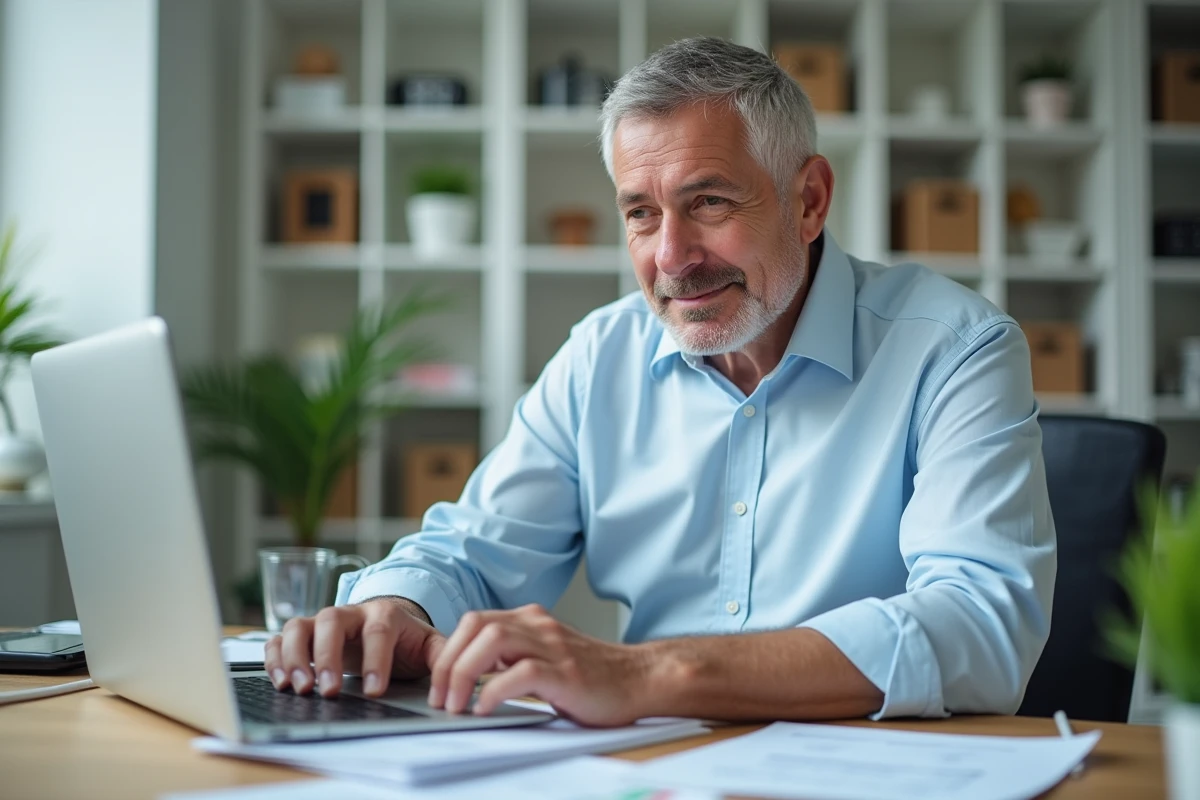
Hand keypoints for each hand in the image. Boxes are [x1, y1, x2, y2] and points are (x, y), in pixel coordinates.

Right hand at [264, 597, 445, 697]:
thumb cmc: (407, 639)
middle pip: (331, 622)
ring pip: (299, 626)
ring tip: (299, 689)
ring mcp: (322, 621)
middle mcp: (349, 613)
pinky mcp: (303, 634)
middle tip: (327, 691)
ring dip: (294, 657)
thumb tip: (455, 673)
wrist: (387, 622)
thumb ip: (442, 655)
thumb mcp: (429, 645)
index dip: (375, 660)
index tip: (375, 691)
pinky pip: (279, 638)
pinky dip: (274, 657)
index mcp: (385, 615)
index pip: (378, 632)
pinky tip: (280, 682)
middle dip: (327, 656)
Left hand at [429, 604, 651, 726]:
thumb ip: (513, 658)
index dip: (448, 651)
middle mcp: (539, 626)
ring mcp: (553, 646)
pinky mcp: (566, 673)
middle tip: (440, 697)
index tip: (438, 683)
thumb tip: (467, 681)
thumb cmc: (592, 677)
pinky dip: (494, 690)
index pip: (474, 621)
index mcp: (531, 620)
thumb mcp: (545, 658)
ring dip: (464, 673)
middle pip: (476, 625)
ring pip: (492, 640)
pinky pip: (521, 672)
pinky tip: (486, 708)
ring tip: (456, 704)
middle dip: (448, 662)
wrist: (640, 680)